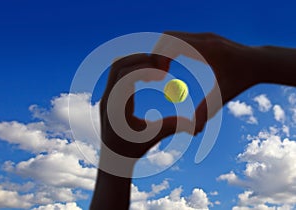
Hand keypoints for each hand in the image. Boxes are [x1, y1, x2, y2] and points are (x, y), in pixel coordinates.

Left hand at [99, 53, 192, 174]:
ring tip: (153, 67)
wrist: (113, 158)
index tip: (162, 73)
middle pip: (118, 65)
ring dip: (134, 62)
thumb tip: (195, 126)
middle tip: (159, 63)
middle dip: (139, 59)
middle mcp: (108, 98)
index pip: (126, 76)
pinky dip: (131, 68)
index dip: (145, 69)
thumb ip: (174, 127)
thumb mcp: (155, 137)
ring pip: (116, 67)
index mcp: (117, 108)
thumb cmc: (133, 149)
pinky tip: (145, 75)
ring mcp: (105, 96)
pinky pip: (117, 73)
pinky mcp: (108, 95)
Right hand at [152, 32, 261, 132]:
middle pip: (167, 36)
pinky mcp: (202, 38)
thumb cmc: (243, 79)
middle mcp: (203, 37)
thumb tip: (193, 130)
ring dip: (162, 52)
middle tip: (157, 75)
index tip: (160, 76)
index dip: (159, 58)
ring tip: (163, 72)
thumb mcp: (223, 96)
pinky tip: (170, 67)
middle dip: (156, 54)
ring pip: (171, 36)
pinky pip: (178, 40)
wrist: (259, 62)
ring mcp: (203, 36)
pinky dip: (169, 51)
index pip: (172, 43)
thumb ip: (206, 112)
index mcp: (207, 49)